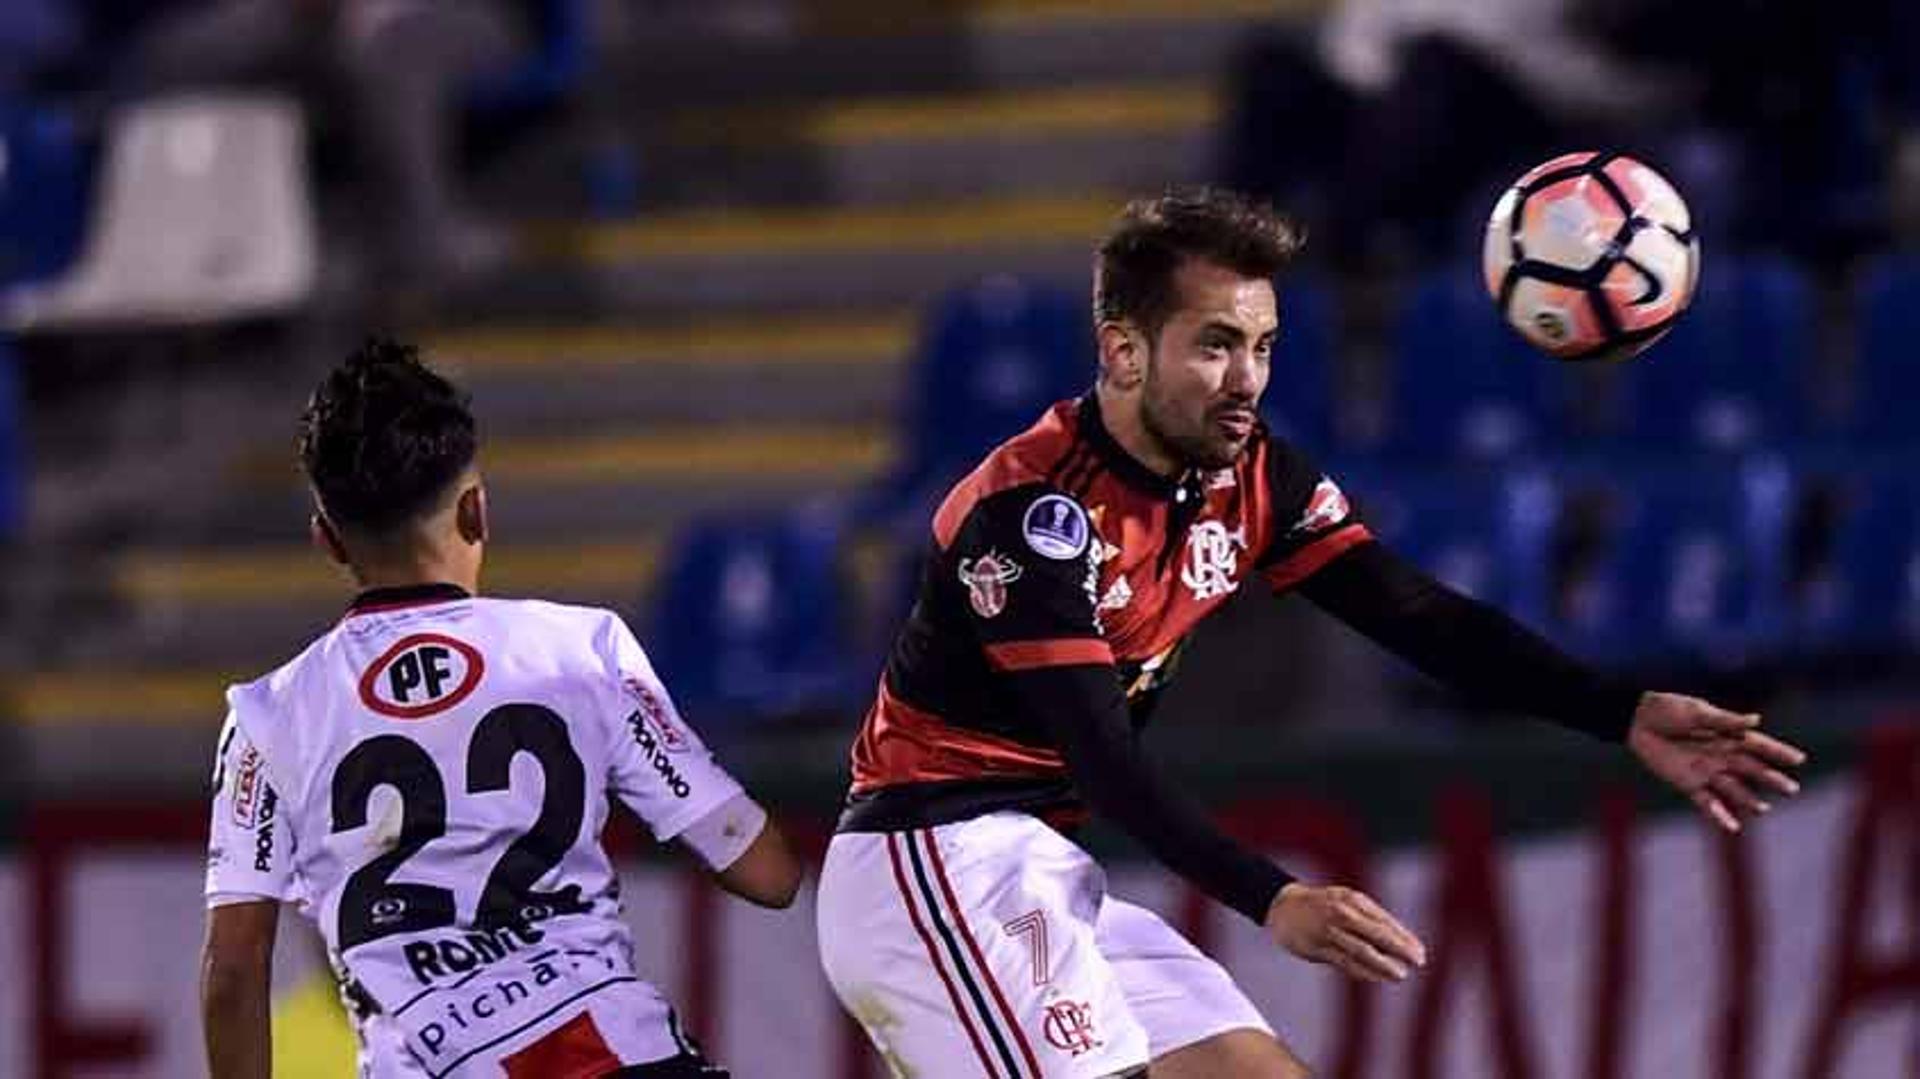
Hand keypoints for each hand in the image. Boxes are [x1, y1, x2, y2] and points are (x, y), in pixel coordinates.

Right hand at [1266, 882, 1426, 982]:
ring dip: (1383, 965)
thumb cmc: (1322, 904)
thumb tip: (1398, 939)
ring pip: (1361, 951)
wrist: (1283, 906)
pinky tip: (1376, 977)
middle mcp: (1341, 914)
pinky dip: (1363, 971)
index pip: (1384, 922)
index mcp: (1352, 900)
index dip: (1404, 938)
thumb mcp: (1346, 900)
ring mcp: (1328, 931)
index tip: (1420, 952)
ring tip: (1401, 975)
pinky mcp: (1317, 948)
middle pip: (1376, 935)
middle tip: (1419, 961)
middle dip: (1399, 950)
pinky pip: (1344, 963)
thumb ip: (1368, 917)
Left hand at [1626, 692, 1807, 831]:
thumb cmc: (1667, 709)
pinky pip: (1707, 803)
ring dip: (1749, 800)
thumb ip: (1725, 720)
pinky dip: (1720, 815)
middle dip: (1772, 779)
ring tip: (1764, 809)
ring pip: (1734, 789)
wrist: (1636, 720)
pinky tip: (1734, 827)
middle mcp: (1721, 755)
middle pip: (1751, 769)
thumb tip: (1756, 721)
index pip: (1758, 745)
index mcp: (1726, 735)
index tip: (1799, 759)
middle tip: (1792, 789)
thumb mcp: (1696, 712)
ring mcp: (1706, 771)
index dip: (1778, 752)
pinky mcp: (1688, 784)